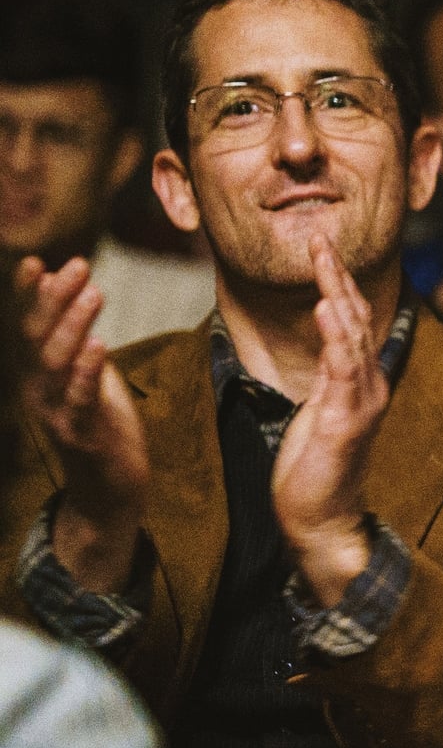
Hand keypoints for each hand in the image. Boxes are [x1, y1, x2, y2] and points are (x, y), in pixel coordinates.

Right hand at [16, 256, 148, 590]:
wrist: (110, 486)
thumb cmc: (102, 422)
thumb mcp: (88, 372)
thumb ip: (76, 334)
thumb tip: (70, 285)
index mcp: (37, 374)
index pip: (27, 327)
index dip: (28, 295)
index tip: (36, 261)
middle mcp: (37, 390)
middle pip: (37, 338)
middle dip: (55, 299)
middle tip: (78, 265)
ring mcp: (55, 412)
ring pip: (55, 363)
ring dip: (73, 325)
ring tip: (94, 291)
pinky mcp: (81, 433)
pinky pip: (80, 398)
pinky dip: (87, 370)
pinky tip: (100, 344)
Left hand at [272, 235, 389, 607]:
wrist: (322, 520)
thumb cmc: (314, 472)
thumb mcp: (318, 416)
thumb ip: (327, 382)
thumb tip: (327, 353)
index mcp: (361, 383)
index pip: (351, 322)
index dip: (337, 284)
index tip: (321, 249)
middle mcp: (369, 386)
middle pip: (354, 318)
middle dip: (336, 276)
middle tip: (320, 237)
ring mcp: (361, 402)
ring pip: (350, 335)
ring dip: (336, 293)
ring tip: (323, 258)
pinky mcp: (347, 420)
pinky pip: (343, 369)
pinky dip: (335, 335)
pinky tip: (328, 308)